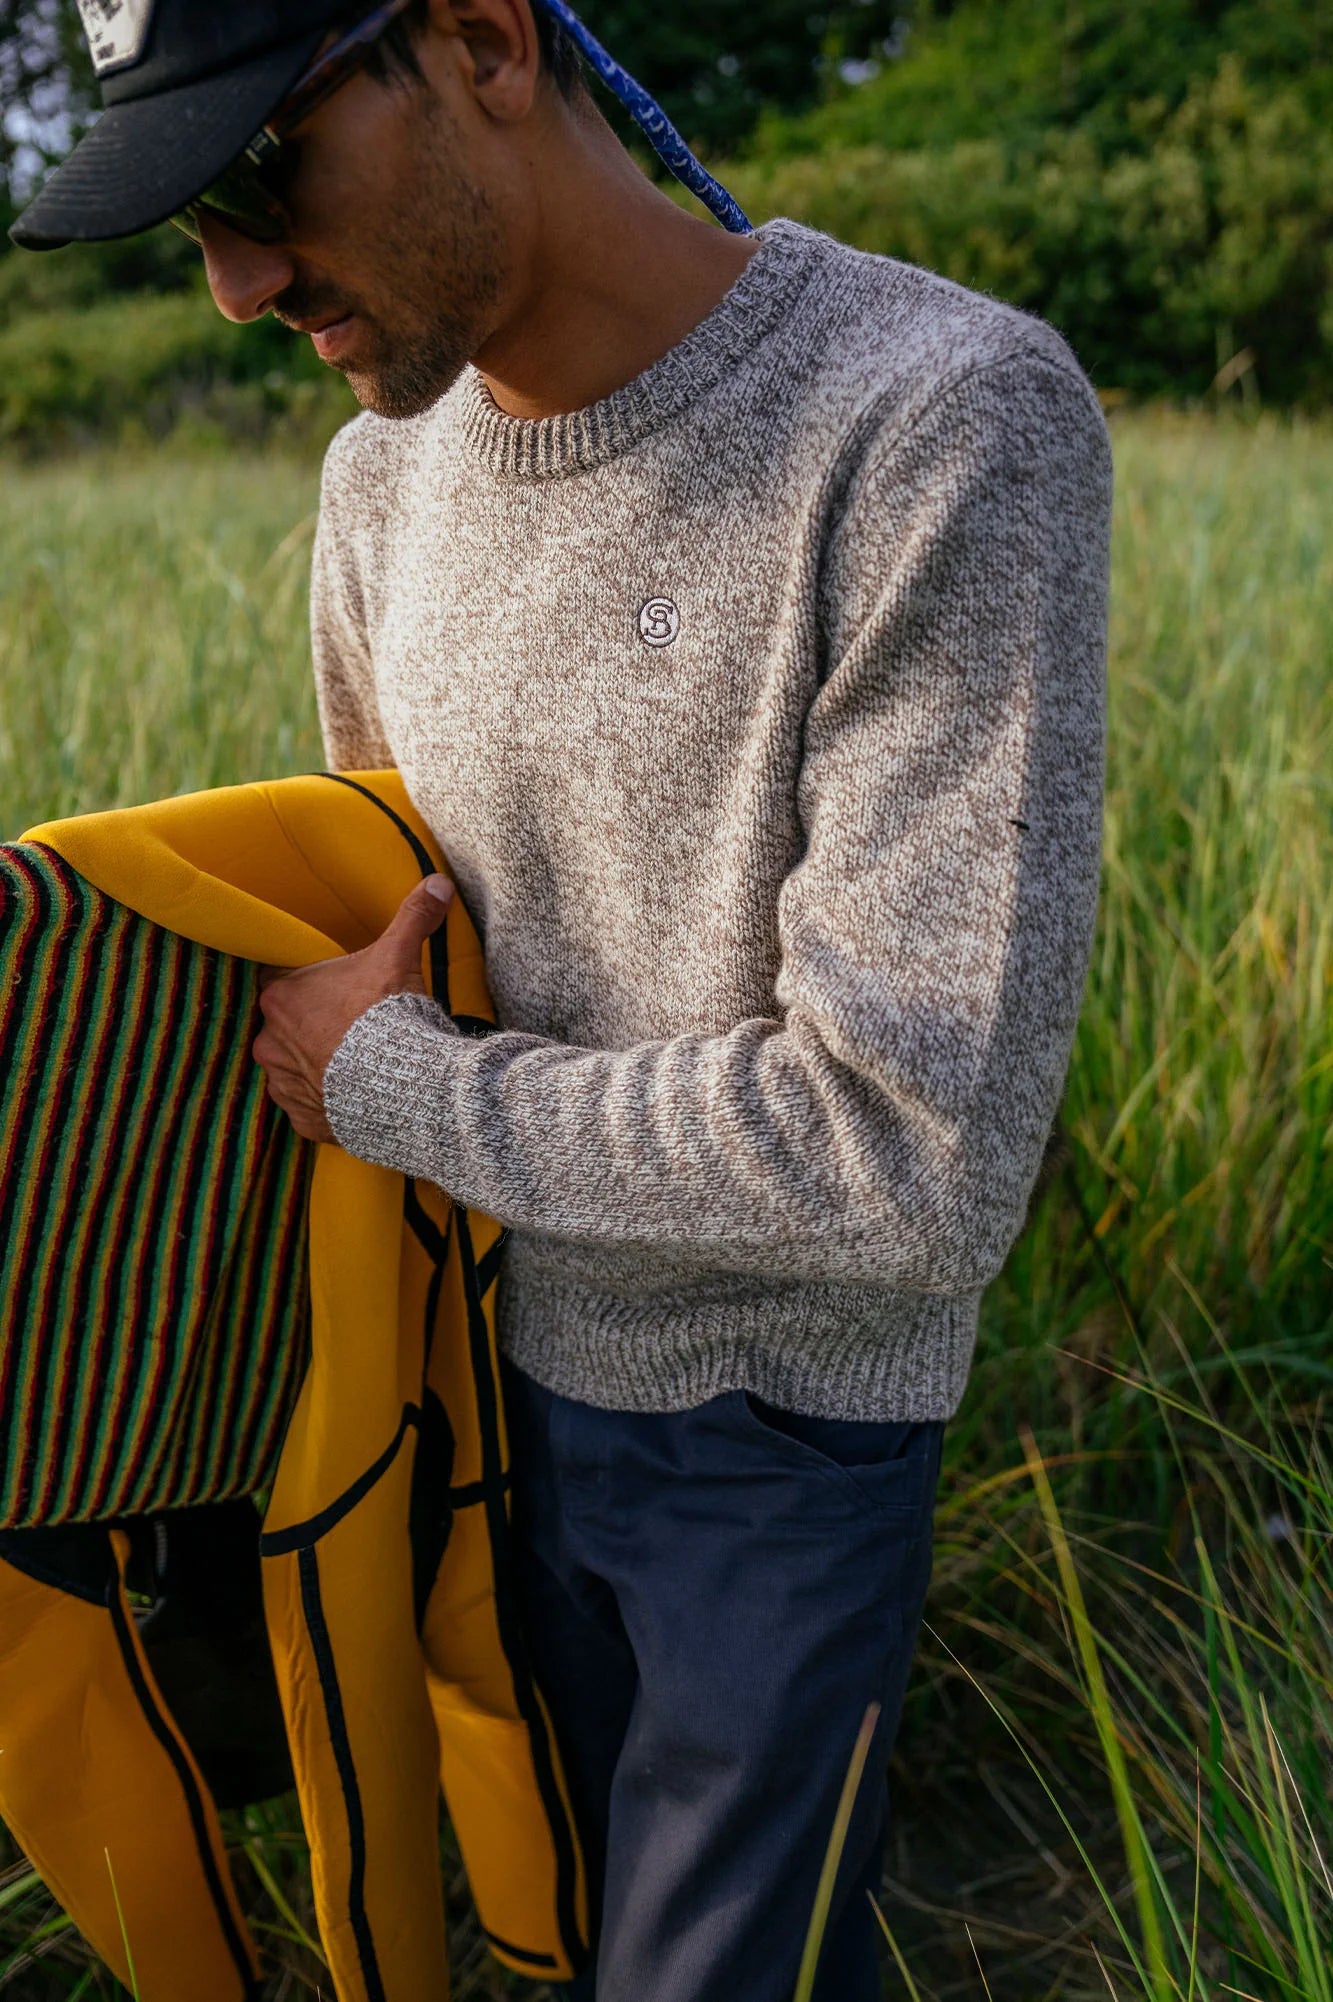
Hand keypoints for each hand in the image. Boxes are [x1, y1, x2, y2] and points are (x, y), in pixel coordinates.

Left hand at [252, 873, 453, 1143]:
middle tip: (347, 1026)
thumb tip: (437, 881)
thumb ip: (412, 917)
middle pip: (282, 1027)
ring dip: (314, 1065)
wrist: (401, 1083)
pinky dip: (325, 1102)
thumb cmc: (387, 1014)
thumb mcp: (399, 956)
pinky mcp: (303, 1119)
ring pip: (291, 1069)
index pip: (278, 983)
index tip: (329, 989)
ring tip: (352, 1063)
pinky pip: (307, 1108)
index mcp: (281, 996)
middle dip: (309, 1026)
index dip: (305, 985)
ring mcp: (284, 1085)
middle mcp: (270, 1041)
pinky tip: (351, 1094)